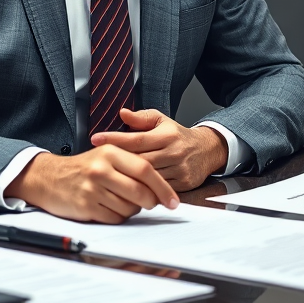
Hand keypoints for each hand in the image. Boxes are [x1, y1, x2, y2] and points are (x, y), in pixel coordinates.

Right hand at [6, 145, 177, 223]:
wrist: (49, 178)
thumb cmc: (84, 167)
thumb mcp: (106, 154)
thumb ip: (132, 163)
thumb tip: (161, 183)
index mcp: (110, 151)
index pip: (146, 169)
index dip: (163, 187)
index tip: (173, 200)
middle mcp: (101, 168)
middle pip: (140, 191)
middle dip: (151, 201)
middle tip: (153, 203)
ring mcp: (92, 188)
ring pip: (129, 207)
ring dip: (133, 209)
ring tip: (123, 200)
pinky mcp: (86, 206)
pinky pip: (114, 218)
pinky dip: (118, 216)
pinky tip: (110, 207)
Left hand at [91, 109, 228, 191]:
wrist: (207, 150)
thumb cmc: (178, 135)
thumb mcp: (161, 120)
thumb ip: (141, 118)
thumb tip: (122, 113)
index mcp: (167, 135)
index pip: (136, 139)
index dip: (115, 139)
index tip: (96, 139)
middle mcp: (174, 152)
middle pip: (140, 160)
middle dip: (118, 160)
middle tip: (97, 160)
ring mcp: (179, 169)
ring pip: (148, 177)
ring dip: (128, 177)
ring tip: (108, 174)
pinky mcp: (183, 184)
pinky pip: (158, 189)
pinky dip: (143, 189)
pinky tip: (128, 187)